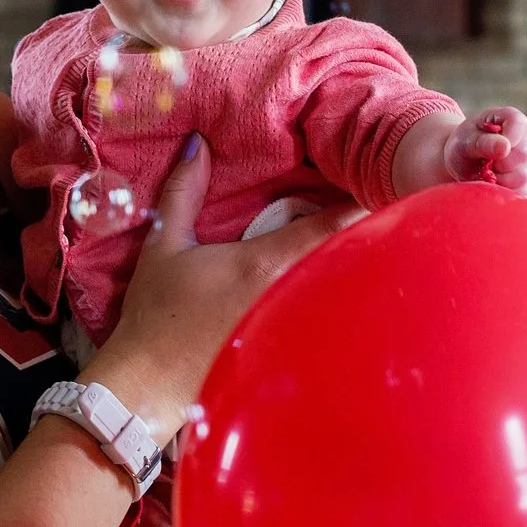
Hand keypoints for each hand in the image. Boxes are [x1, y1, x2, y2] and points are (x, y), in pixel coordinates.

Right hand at [84, 137, 355, 442]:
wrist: (147, 384)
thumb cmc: (156, 312)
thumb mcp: (164, 244)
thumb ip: (183, 192)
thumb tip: (198, 143)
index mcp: (265, 263)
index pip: (329, 226)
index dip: (359, 202)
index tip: (377, 179)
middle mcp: (290, 294)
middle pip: (347, 257)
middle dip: (365, 233)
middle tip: (379, 204)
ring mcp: (295, 329)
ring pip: (342, 291)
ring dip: (354, 268)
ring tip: (372, 245)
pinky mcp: (291, 355)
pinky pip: (327, 319)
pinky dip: (339, 300)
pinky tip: (342, 291)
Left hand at [440, 107, 526, 194]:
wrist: (462, 166)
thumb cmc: (463, 146)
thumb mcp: (464, 141)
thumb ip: (482, 142)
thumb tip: (505, 147)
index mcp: (510, 119)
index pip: (518, 123)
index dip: (506, 138)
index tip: (491, 150)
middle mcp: (526, 139)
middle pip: (524, 154)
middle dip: (499, 164)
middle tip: (484, 164)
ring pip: (524, 177)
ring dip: (500, 180)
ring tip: (487, 173)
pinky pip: (523, 192)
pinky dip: (504, 192)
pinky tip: (494, 184)